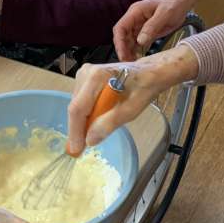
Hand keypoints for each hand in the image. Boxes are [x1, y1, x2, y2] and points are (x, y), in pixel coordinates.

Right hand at [66, 44, 198, 152]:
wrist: (148, 73)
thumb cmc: (143, 88)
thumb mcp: (131, 109)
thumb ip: (109, 123)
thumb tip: (90, 140)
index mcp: (96, 78)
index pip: (78, 109)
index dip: (75, 131)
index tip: (76, 150)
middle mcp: (86, 73)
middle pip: (75, 108)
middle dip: (79, 129)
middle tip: (84, 146)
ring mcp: (84, 74)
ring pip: (77, 106)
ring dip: (84, 121)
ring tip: (97, 128)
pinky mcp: (85, 78)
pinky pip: (81, 102)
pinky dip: (87, 113)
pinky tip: (98, 118)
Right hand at [112, 0, 192, 60]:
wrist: (181, 1)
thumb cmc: (173, 3)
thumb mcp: (164, 14)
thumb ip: (152, 26)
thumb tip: (140, 41)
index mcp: (135, 12)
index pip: (120, 28)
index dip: (119, 42)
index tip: (123, 54)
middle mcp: (134, 19)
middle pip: (122, 36)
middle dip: (123, 50)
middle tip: (128, 63)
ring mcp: (139, 26)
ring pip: (129, 41)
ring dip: (129, 52)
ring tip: (133, 64)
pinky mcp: (146, 32)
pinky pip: (137, 43)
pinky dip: (136, 51)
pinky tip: (139, 59)